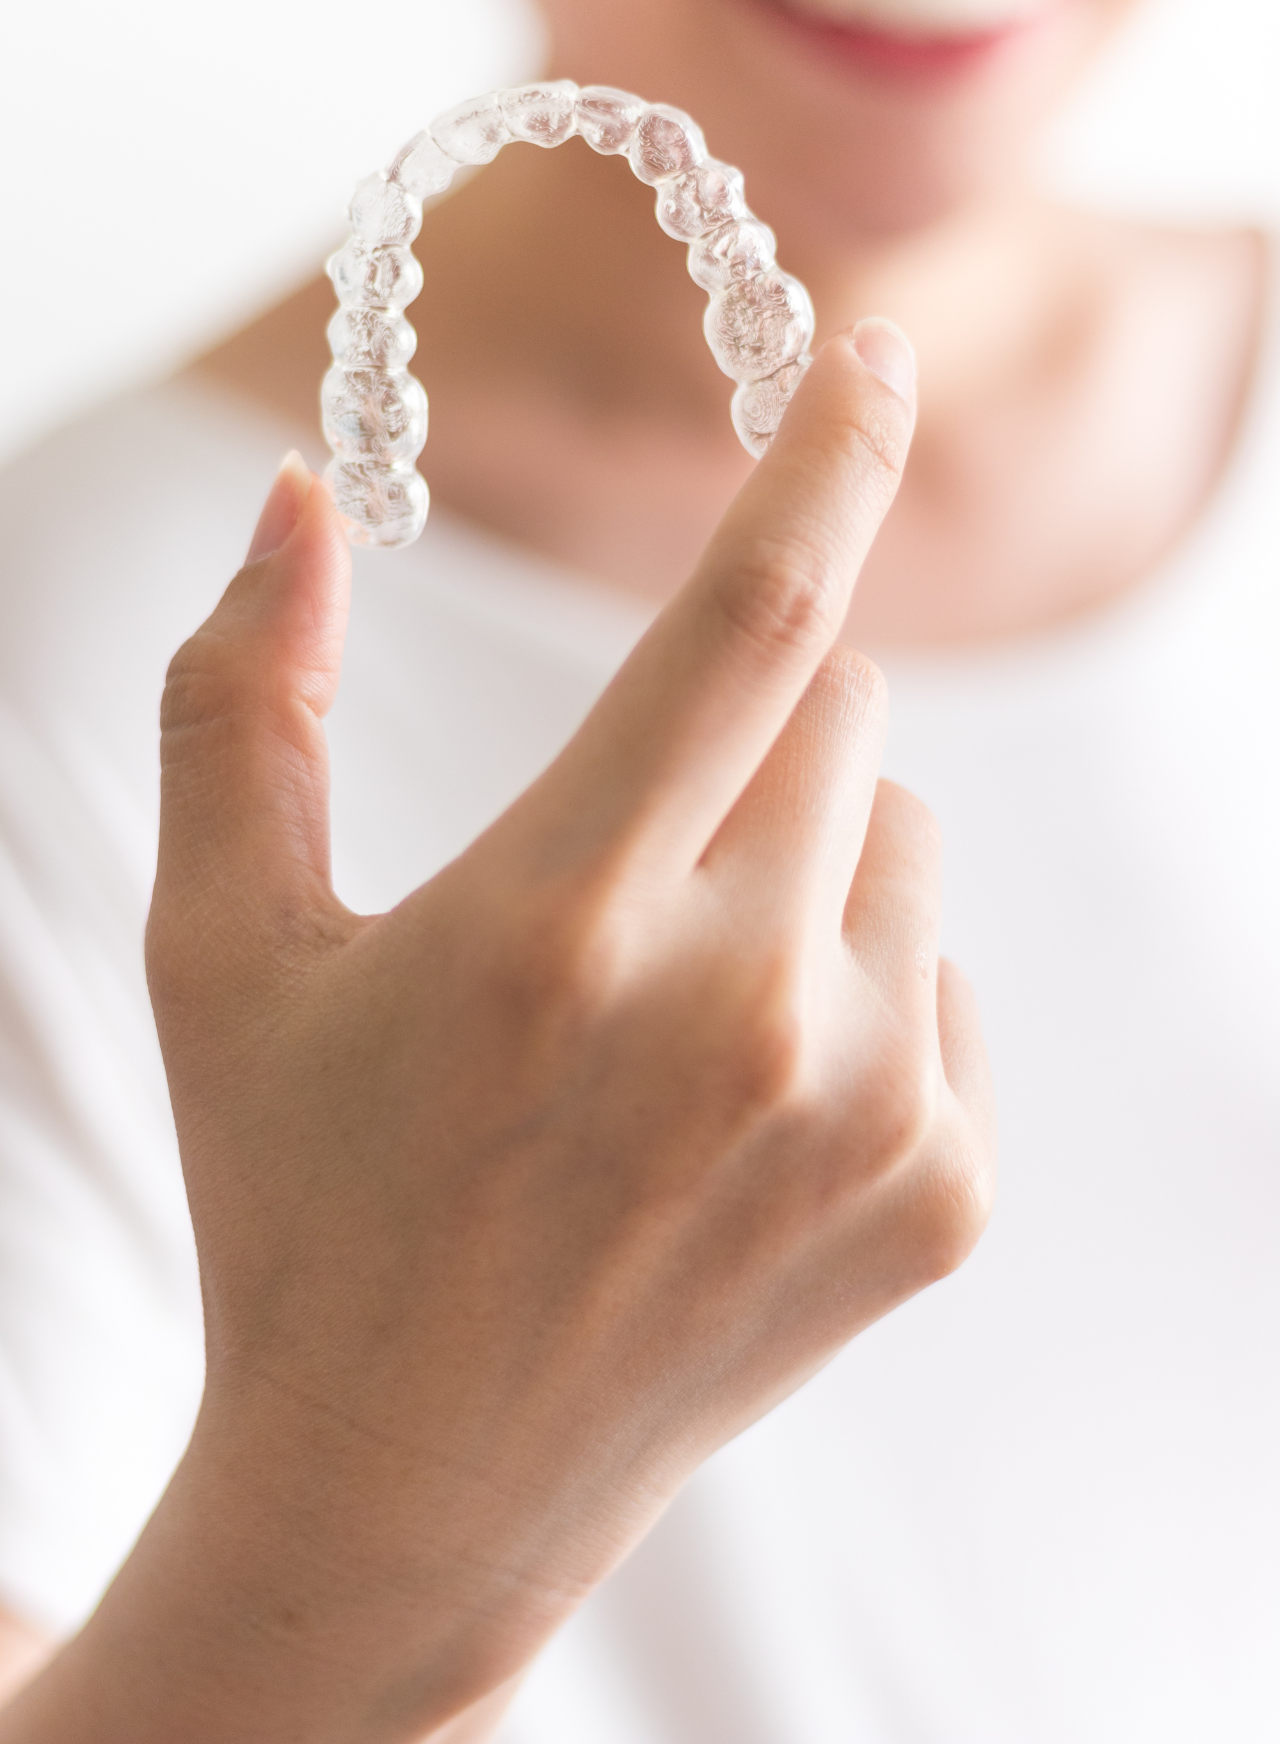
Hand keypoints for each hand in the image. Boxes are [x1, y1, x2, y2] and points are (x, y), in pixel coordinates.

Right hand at [3, 326, 992, 1743]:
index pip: (749, 617)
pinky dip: (858, 987)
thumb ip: (239, 702)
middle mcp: (739, 1014)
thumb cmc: (296, 1191)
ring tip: (670, 1001)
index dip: (825, 454)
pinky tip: (736, 1102)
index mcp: (556, 923)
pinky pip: (942, 975)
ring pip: (899, 837)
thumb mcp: (220, 949)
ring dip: (802, 857)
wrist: (414, 1481)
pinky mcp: (940, 1194)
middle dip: (743, 728)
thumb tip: (303, 498)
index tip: (872, 349)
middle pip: (836, 713)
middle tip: (623, 862)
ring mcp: (864, 1115)